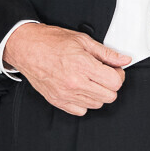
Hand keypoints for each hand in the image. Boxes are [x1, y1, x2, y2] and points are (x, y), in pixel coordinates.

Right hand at [4, 23, 131, 114]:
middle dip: (110, 85)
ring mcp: (66, 94)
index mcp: (83, 65)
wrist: (26, 48)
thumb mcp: (82, 40)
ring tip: (90, 80)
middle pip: (109, 96)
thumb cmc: (50, 41)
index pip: (115, 82)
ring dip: (98, 93)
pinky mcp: (57, 101)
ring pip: (97, 104)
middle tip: (103, 74)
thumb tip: (123, 59)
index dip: (118, 75)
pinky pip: (81, 111)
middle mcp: (75, 83)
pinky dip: (84, 102)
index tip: (113, 69)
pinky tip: (80, 89)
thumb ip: (106, 52)